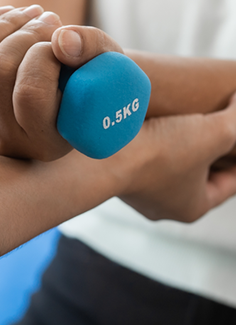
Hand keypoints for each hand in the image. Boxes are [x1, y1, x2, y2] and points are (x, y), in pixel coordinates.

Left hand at [0, 4, 124, 160]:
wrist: (65, 96)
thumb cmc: (93, 79)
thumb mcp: (109, 65)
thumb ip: (93, 50)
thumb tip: (62, 39)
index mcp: (44, 143)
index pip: (29, 92)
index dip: (43, 53)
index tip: (60, 37)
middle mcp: (2, 140)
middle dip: (24, 31)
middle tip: (48, 18)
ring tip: (27, 14)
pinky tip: (0, 14)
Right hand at [109, 93, 235, 221]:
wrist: (103, 152)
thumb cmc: (160, 152)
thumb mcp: (215, 132)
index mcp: (193, 207)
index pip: (230, 182)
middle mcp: (163, 205)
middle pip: (198, 174)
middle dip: (208, 149)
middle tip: (215, 123)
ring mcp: (135, 190)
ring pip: (168, 164)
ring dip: (177, 143)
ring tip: (182, 117)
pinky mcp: (113, 170)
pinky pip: (141, 156)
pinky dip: (150, 140)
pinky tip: (152, 120)